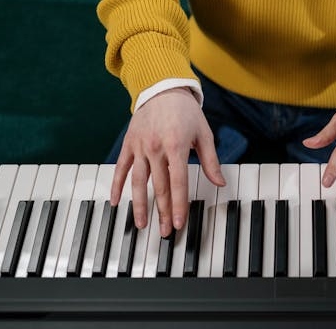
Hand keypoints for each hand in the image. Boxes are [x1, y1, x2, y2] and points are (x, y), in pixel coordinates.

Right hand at [110, 87, 224, 236]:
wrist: (162, 88)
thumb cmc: (186, 112)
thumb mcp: (204, 134)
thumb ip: (211, 161)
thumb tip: (220, 183)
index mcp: (176, 147)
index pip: (178, 183)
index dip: (178, 205)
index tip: (178, 224)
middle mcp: (155, 148)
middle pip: (159, 187)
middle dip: (162, 212)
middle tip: (164, 232)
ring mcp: (139, 147)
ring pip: (137, 182)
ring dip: (139, 205)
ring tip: (141, 224)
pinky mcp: (129, 144)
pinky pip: (121, 168)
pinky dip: (117, 185)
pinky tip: (115, 202)